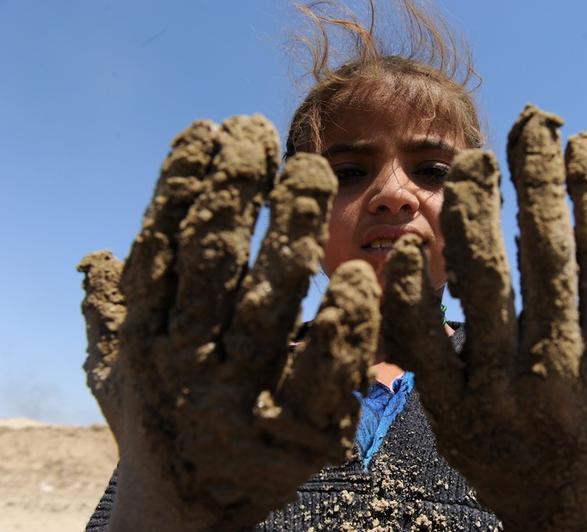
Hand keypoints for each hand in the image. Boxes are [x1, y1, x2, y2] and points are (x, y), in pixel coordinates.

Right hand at [79, 115, 379, 530]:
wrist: (190, 516)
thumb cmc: (160, 426)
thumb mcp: (119, 372)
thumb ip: (110, 314)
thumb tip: (92, 257)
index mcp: (146, 343)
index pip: (160, 251)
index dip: (182, 187)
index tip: (210, 131)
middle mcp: (185, 370)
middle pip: (213, 268)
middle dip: (237, 195)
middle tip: (262, 136)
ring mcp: (238, 405)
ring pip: (267, 308)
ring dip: (290, 236)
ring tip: (311, 174)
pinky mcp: (296, 439)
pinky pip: (324, 376)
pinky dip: (344, 327)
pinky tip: (362, 276)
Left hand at [381, 105, 586, 530]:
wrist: (567, 523)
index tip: (584, 142)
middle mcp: (561, 372)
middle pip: (544, 255)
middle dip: (538, 181)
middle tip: (530, 124)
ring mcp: (500, 392)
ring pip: (482, 287)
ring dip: (476, 216)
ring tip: (475, 162)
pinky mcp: (451, 413)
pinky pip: (423, 344)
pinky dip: (413, 295)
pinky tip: (411, 247)